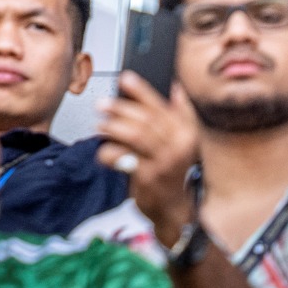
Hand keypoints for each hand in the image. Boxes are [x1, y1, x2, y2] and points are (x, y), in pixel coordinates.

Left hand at [95, 72, 201, 247]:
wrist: (174, 208)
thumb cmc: (172, 171)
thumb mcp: (181, 141)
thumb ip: (178, 114)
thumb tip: (176, 86)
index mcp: (187, 132)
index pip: (162, 105)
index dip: (141, 90)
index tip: (124, 78)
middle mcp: (180, 146)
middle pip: (146, 119)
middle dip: (121, 108)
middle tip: (102, 104)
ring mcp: (165, 162)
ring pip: (136, 135)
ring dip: (113, 128)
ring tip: (100, 126)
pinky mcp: (149, 178)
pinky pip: (125, 158)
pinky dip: (109, 152)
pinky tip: (102, 152)